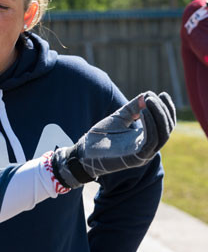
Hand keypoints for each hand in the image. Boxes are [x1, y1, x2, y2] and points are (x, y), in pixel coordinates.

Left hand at [52, 91, 175, 188]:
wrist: (84, 152)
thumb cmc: (100, 136)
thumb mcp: (119, 118)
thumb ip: (132, 108)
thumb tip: (146, 95)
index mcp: (146, 138)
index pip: (166, 124)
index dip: (167, 109)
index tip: (162, 93)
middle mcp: (149, 147)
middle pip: (167, 128)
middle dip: (163, 110)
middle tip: (153, 96)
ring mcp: (144, 154)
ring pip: (162, 134)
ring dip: (158, 115)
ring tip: (149, 101)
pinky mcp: (137, 158)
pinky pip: (151, 140)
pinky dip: (150, 125)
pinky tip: (143, 112)